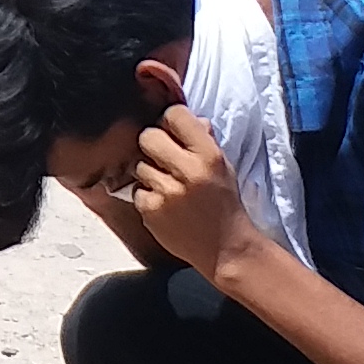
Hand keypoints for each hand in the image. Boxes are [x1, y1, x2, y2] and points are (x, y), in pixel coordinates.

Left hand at [119, 106, 256, 275]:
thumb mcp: (223, 166)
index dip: (170, 121)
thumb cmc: (224, 204)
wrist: (226, 248)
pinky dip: (147, 196)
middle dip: (153, 144)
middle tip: (163, 158)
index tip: (172, 130)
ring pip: (139, 165)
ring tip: (168, 186)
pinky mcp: (151, 212)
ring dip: (149, 173)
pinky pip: (137, 191)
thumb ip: (203, 140)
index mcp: (209, 155)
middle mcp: (188, 171)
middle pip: (148, 136)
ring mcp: (167, 192)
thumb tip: (188, 117)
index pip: (175, 115)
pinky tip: (164, 205)